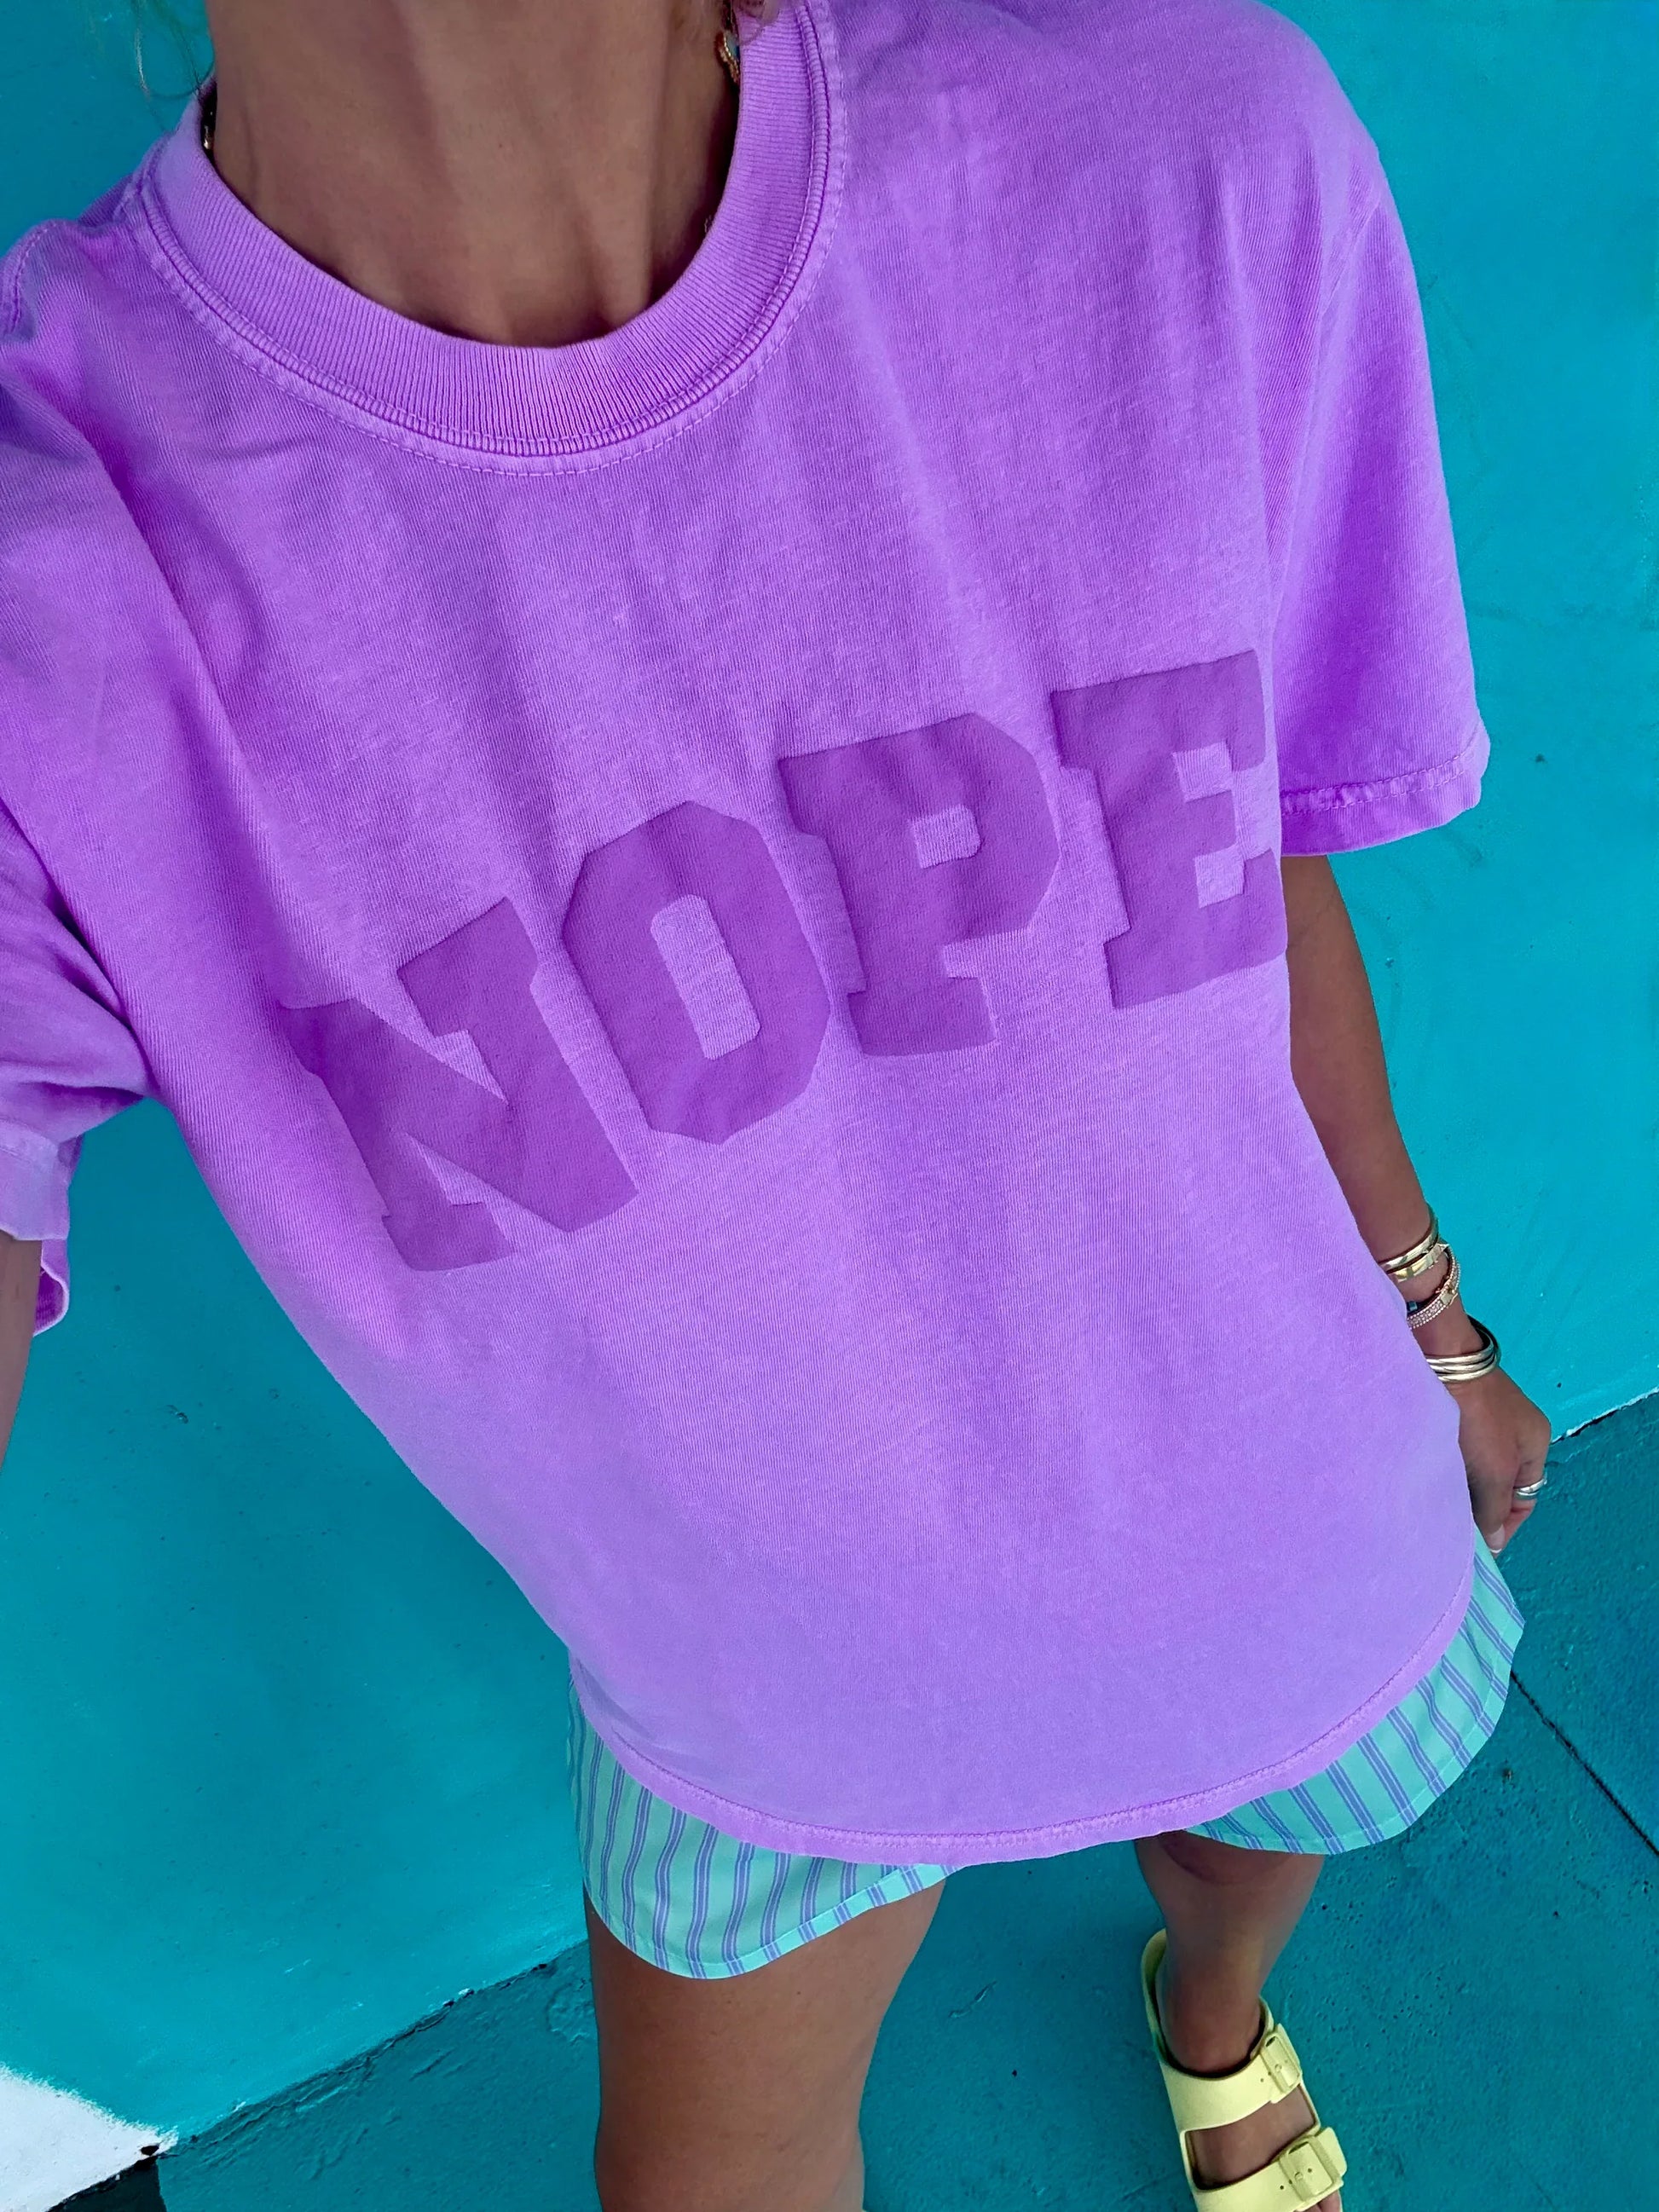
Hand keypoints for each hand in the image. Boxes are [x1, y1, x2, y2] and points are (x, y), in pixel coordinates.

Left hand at [1446, 1363, 1551, 1554]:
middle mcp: (1513, 1432)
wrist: (1442, 1360)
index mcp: (1535, 1444)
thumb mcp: (1496, 1470)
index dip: (1503, 1527)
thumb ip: (1496, 1508)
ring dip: (1459, 1490)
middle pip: (1498, 1485)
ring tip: (1438, 1509)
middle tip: (1454, 1531)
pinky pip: (1456, 1453)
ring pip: (1474, 1470)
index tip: (1479, 1548)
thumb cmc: (1477, 1418)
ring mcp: (1484, 1419)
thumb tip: (1493, 1541)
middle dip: (1479, 1509)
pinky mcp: (1456, 1411)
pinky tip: (1429, 1480)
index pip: (1524, 1500)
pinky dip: (1446, 1469)